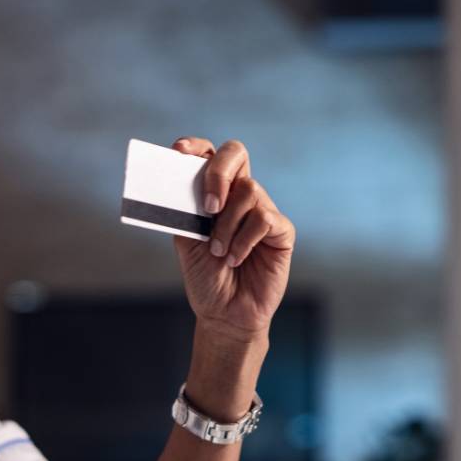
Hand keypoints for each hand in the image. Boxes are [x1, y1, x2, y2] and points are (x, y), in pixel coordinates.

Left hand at [170, 137, 295, 340]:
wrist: (224, 314)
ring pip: (249, 190)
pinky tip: (236, 259)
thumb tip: (178, 183)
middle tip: (208, 206)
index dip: (195, 147)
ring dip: (227, 224)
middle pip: (236, 153)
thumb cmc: (206, 278)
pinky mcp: (281, 231)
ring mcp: (262, 210)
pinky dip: (244, 240)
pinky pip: (264, 219)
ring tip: (218, 251)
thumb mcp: (186, 241)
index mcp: (215, 194)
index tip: (178, 152)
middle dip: (218, 172)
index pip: (209, 155)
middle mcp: (240, 196)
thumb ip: (186, 211)